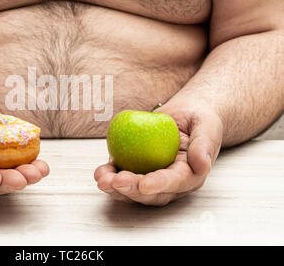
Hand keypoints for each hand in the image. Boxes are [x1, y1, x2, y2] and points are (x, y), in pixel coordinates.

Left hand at [94, 99, 222, 205]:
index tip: (144, 184)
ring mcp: (152, 177)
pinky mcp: (137, 169)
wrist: (186, 115)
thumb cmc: (199, 119)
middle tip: (116, 181)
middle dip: (132, 190)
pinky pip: (122, 175)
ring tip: (102, 179)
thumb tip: (202, 164)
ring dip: (116, 188)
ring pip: (134, 190)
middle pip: (151, 193)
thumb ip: (204, 144)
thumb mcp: (206, 125)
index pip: (175, 182)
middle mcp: (171, 182)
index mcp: (191, 174)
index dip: (159, 184)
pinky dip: (110, 175)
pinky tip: (100, 172)